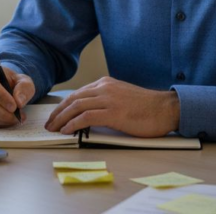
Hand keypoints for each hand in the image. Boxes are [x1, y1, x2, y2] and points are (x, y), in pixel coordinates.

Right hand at [0, 64, 34, 127]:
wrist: (1, 85)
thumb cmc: (10, 81)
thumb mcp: (23, 80)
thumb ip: (24, 88)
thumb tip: (19, 101)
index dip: (0, 97)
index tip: (14, 106)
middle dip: (2, 113)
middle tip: (17, 117)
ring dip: (0, 120)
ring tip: (14, 119)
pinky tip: (4, 121)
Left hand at [44, 77, 179, 137]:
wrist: (165, 109)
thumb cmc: (147, 107)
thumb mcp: (122, 97)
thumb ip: (106, 100)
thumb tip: (89, 114)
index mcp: (106, 83)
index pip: (78, 93)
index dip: (64, 105)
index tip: (56, 115)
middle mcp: (105, 88)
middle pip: (73, 99)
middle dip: (58, 112)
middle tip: (49, 124)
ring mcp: (109, 99)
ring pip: (76, 107)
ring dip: (61, 119)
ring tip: (53, 129)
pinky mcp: (114, 113)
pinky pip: (86, 117)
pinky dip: (73, 124)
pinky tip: (67, 131)